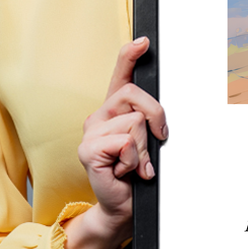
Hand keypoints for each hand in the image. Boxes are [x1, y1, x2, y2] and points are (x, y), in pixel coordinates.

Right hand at [63, 37, 167, 248]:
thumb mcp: (148, 141)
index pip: (120, 75)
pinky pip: (125, 142)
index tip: (144, 41)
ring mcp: (90, 132)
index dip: (130, 55)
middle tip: (157, 141)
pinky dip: (134, 160)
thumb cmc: (137, 173)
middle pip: (135, 95)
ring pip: (134, 122)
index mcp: (114, 111)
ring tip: (136, 164)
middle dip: (156, 117)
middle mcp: (99, 116)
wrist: (124, 206)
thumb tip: (159, 114)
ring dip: (144, 148)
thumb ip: (149, 121)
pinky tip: (125, 171)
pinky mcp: (88, 150)